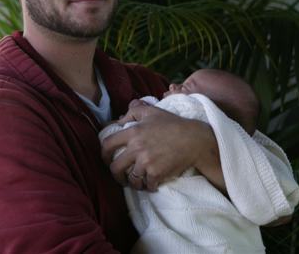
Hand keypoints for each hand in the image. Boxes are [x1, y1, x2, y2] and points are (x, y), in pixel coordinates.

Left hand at [101, 99, 221, 191]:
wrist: (194, 140)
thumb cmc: (173, 124)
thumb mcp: (152, 111)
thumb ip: (134, 111)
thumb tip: (119, 120)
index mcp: (133, 132)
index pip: (107, 145)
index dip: (103, 154)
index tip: (107, 159)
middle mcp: (136, 148)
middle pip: (115, 168)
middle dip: (116, 175)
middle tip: (121, 176)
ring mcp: (146, 162)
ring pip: (131, 179)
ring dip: (134, 183)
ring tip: (138, 182)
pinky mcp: (156, 173)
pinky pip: (146, 185)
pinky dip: (148, 186)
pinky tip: (151, 184)